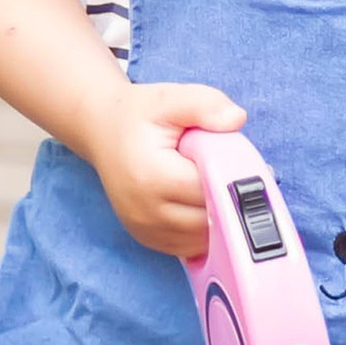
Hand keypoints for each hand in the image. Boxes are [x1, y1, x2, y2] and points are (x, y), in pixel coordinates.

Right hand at [79, 78, 244, 254]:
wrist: (101, 130)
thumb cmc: (139, 115)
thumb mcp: (171, 98)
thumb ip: (205, 105)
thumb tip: (237, 119)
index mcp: (153, 177)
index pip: (211, 190)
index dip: (234, 179)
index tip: (244, 164)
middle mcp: (146, 210)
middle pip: (210, 219)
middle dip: (228, 200)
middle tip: (233, 175)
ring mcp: (144, 229)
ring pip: (203, 238)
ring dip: (218, 218)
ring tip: (214, 186)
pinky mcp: (146, 238)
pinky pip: (189, 246)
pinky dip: (203, 231)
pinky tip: (203, 204)